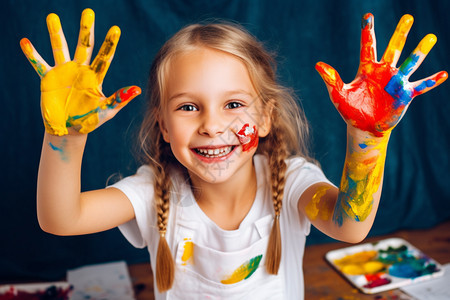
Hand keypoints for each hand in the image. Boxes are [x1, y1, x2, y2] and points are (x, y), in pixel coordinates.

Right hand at [20, 8, 140, 135]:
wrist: (70, 129)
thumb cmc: (91, 120)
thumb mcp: (107, 111)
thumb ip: (119, 99)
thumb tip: (138, 90)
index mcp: (95, 77)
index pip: (104, 57)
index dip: (109, 44)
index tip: (116, 29)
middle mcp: (80, 70)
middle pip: (84, 46)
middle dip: (86, 30)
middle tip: (88, 12)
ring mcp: (64, 73)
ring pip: (60, 49)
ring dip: (56, 34)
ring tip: (52, 17)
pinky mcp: (48, 79)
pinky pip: (39, 64)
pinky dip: (32, 54)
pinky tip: (25, 42)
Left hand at [316, 13, 446, 136]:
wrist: (363, 127)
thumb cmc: (350, 110)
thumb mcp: (338, 94)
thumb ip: (331, 79)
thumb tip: (317, 64)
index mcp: (367, 69)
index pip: (368, 46)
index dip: (367, 31)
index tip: (368, 15)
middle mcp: (383, 72)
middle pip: (393, 48)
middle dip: (400, 33)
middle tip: (408, 16)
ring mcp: (396, 82)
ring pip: (410, 63)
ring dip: (420, 51)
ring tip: (431, 37)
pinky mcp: (405, 95)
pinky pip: (420, 86)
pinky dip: (431, 81)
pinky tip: (443, 73)